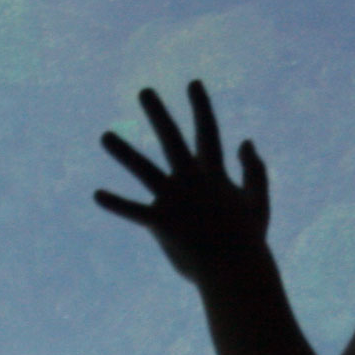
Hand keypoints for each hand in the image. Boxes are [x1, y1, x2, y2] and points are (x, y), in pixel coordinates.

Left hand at [94, 81, 270, 285]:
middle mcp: (192, 181)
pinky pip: (135, 211)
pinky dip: (116, 203)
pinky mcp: (162, 223)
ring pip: (145, 170)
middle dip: (159, 114)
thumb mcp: (257, 200)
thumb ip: (254, 169)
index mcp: (214, 174)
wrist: (237, 270)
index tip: (193, 83)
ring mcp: (175, 201)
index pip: (208, 132)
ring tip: (104, 135)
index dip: (201, 106)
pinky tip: (97, 194)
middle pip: (172, 140)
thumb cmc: (248, 238)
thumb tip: (246, 141)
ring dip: (123, 152)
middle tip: (144, 91)